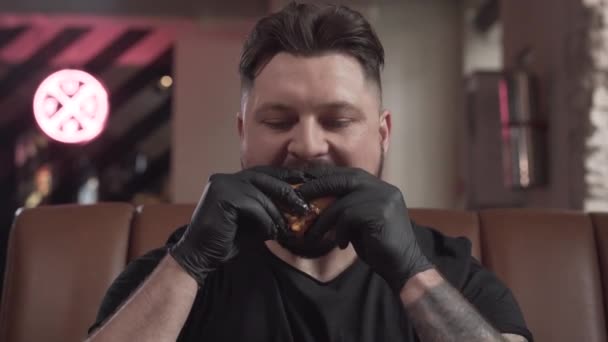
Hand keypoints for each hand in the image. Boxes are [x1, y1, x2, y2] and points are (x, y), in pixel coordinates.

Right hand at [169, 166, 309, 284]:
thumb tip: (297, 207)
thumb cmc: (227, 240)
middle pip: (264, 179)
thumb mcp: (254, 222)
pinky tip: (273, 232)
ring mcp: (221, 185)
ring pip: (260, 194)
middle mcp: (224, 178)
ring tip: (289, 227)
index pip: (262, 174)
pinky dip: (266, 220)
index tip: (305, 182)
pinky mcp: (222, 197)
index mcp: (230, 180)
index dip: (285, 177)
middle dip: (287, 192)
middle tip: (304, 206)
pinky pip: (253, 206)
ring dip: (278, 212)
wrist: (200, 256)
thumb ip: (269, 211)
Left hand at [297, 167, 432, 291]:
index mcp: (380, 187)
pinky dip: (339, 232)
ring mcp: (384, 199)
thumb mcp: (360, 223)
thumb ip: (346, 208)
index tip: (305, 181)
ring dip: (323, 220)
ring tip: (313, 235)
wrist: (404, 267)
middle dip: (318, 187)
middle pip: (344, 179)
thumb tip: (316, 202)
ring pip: (342, 203)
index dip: (326, 176)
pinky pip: (348, 217)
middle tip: (298, 197)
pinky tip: (341, 244)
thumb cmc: (379, 247)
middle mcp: (383, 189)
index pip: (349, 174)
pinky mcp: (380, 214)